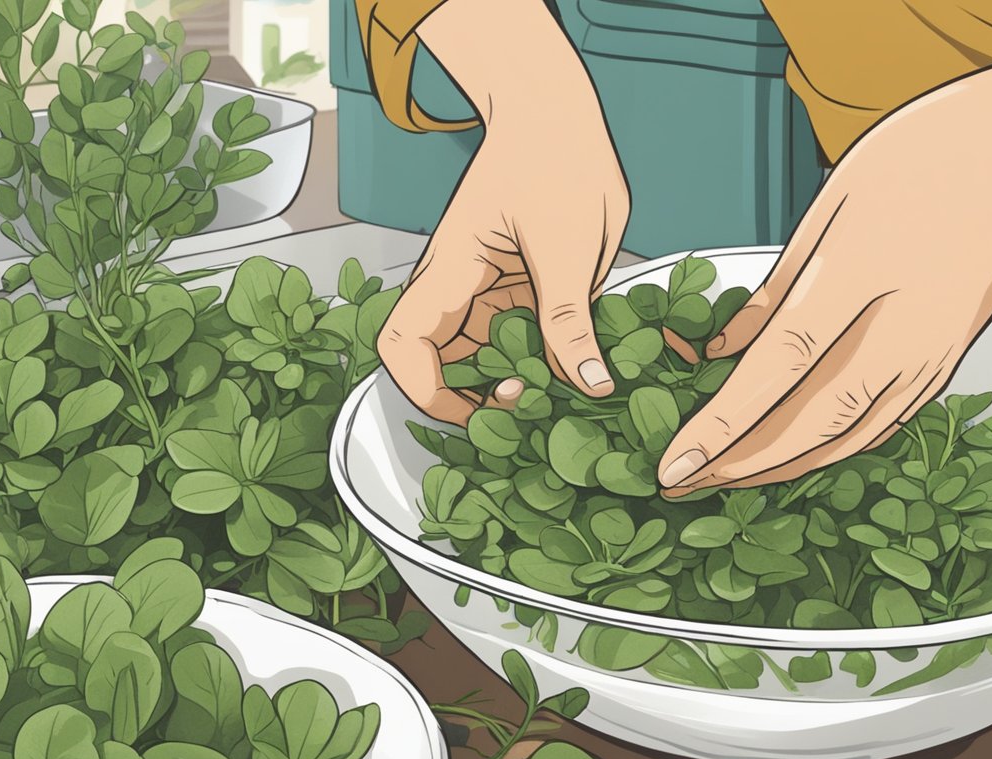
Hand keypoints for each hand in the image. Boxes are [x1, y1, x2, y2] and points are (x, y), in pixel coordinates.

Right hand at [377, 0, 629, 424]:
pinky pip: (517, 338)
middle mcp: (458, 288)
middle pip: (440, 363)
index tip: (480, 408)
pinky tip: (576, 362)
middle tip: (535, 401)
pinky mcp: (515, 290)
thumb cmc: (556, 161)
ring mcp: (485, 290)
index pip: (403, 345)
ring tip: (562, 386)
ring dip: (514, 379)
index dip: (428, 391)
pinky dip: (540, 358)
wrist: (560, 117)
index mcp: (451, 271)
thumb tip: (588, 384)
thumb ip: (569, 318)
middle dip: (479, 396)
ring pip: (483, 358)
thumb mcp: (568, 245)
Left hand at [658, 29, 991, 495]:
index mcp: (859, 276)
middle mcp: (901, 329)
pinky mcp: (947, 365)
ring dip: (778, 470)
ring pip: (845, 439)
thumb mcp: (830, 204)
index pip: (776, 370)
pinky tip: (790, 458)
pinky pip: (881, 427)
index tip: (674, 461)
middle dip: (736, 465)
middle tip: (679, 484)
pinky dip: (830, 452)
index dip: (722, 426)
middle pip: (807, 422)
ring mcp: (931, 354)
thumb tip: (720, 348)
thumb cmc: (923, 155)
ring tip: (722, 480)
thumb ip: (774, 290)